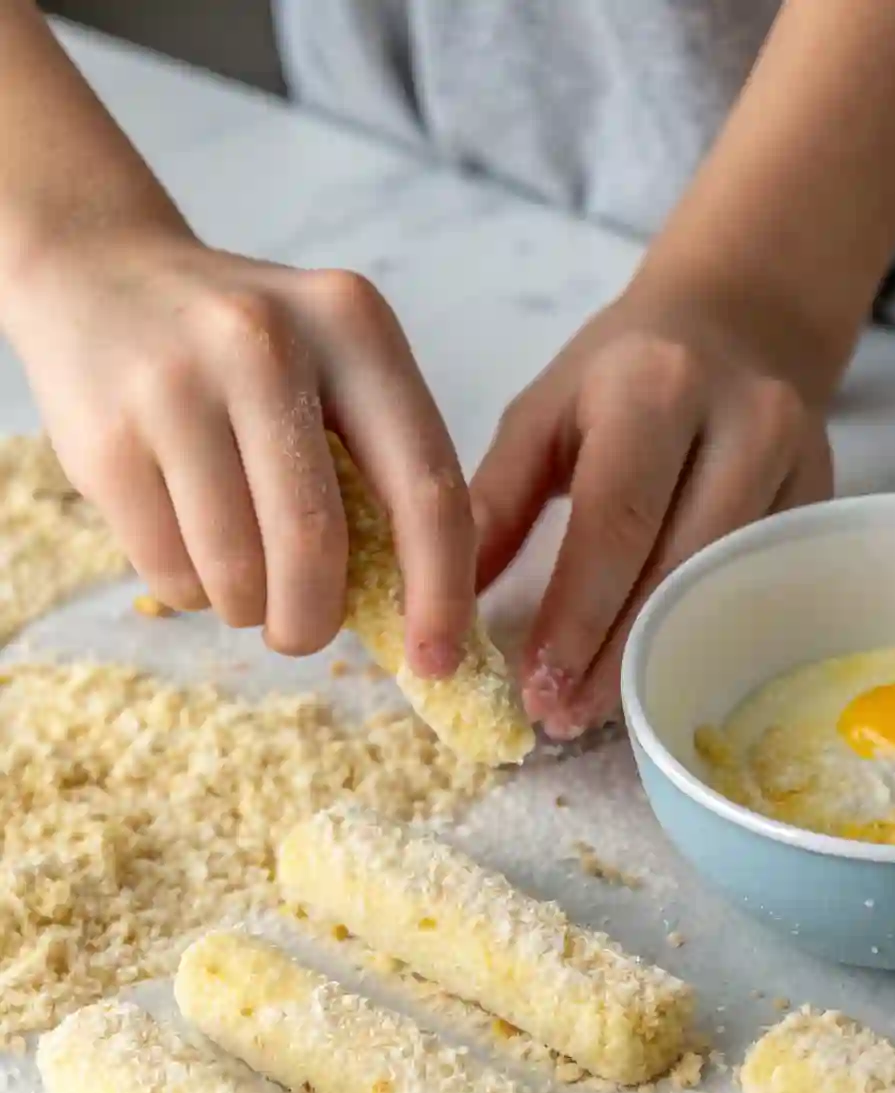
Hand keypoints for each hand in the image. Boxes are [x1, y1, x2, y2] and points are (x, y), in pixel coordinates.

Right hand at [2, 227, 474, 667]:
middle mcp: (266, 341)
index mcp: (354, 326)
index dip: (439, 591)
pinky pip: (169, 571)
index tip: (434, 662)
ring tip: (240, 581)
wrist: (97, 270)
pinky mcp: (105, 436)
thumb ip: (379, 466)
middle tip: (304, 633)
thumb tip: (417, 620)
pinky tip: (188, 549)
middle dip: (314, 620)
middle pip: (316, 543)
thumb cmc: (241, 353)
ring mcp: (176, 385)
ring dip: (246, 610)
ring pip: (236, 572)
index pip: (426, 487)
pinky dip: (190, 593)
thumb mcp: (329, 365)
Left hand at [472, 277, 832, 737]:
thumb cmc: (622, 373)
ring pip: (723, 588)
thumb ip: (497, 503)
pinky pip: (758, 587)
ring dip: (656, 657)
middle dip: (614, 655)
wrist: (741, 319)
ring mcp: (796, 462)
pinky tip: (657, 670)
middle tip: (560, 716)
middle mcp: (742, 421)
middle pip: (677, 567)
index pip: (616, 520)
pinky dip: (701, 636)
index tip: (538, 685)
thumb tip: (446, 604)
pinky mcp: (820, 500)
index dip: (578, 613)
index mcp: (655, 387)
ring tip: (595, 708)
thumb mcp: (544, 413)